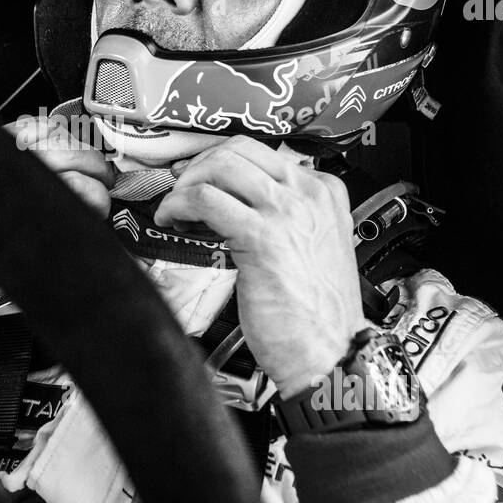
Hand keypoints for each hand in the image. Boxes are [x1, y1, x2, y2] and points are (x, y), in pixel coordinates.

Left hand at [154, 135, 365, 397]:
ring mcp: (286, 212)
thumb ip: (289, 219)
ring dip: (185, 185)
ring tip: (174, 209)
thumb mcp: (315, 247)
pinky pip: (204, 199)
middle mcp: (307, 194)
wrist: (331, 353)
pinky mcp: (260, 236)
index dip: (220, 163)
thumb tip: (240, 203)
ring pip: (218, 167)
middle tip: (181, 190)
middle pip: (237, 149)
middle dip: (199, 166)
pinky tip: (171, 221)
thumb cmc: (319, 314)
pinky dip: (177, 205)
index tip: (201, 179)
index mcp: (324, 192)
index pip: (261, 153)